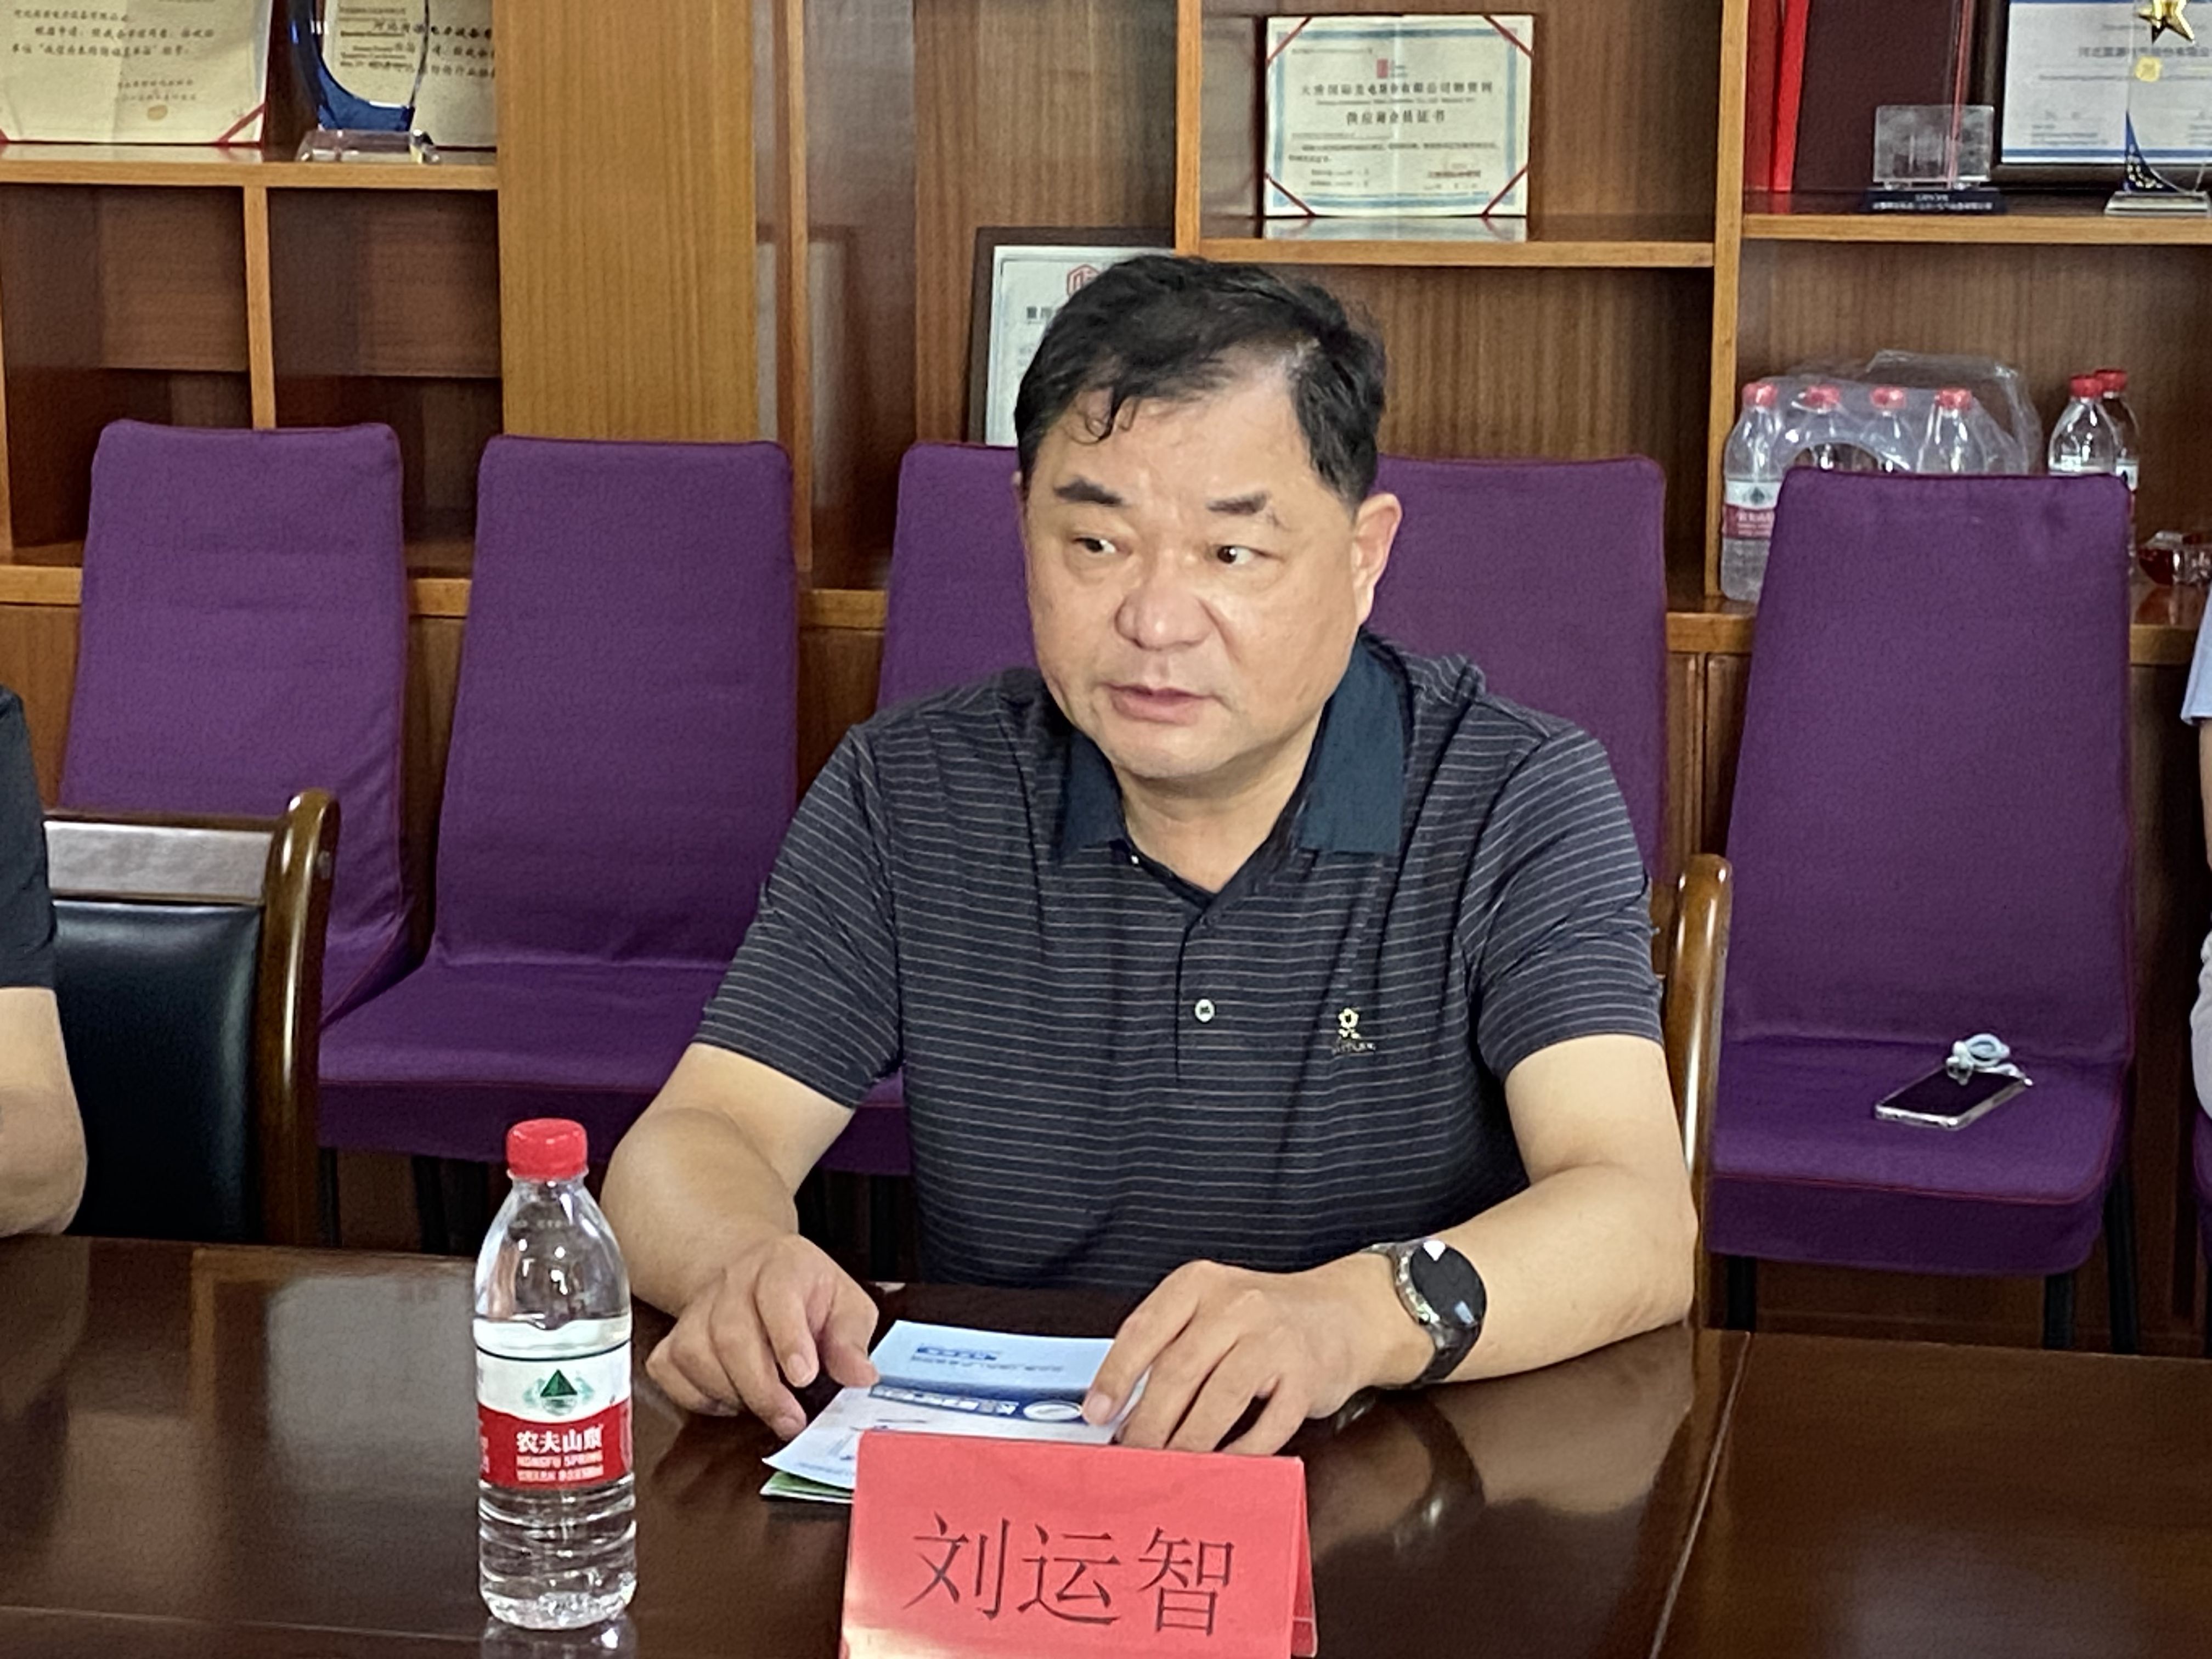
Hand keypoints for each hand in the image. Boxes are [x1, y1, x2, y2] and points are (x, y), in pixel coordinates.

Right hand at [644, 1232, 879, 1435]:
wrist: (752, 1272)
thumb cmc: (805, 1295)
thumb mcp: (846, 1304)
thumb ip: (852, 1339)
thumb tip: (860, 1377)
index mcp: (782, 1265)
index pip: (778, 1296)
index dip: (789, 1339)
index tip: (804, 1377)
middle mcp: (733, 1282)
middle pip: (732, 1335)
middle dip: (762, 1389)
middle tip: (791, 1421)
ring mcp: (697, 1309)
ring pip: (697, 1355)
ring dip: (732, 1394)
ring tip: (766, 1407)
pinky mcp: (674, 1337)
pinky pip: (670, 1372)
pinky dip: (697, 1396)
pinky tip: (729, 1398)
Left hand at [1081, 1255, 1429, 1455]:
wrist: (1346, 1314)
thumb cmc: (1262, 1321)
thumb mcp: (1209, 1312)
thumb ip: (1167, 1346)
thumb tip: (1117, 1410)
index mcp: (1199, 1284)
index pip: (1145, 1329)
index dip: (1116, 1376)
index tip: (1096, 1415)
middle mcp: (1236, 1305)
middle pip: (1178, 1370)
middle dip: (1147, 1424)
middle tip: (1128, 1460)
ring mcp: (1274, 1339)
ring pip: (1218, 1399)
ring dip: (1187, 1444)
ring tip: (1167, 1472)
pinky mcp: (1306, 1377)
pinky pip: (1266, 1426)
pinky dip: (1240, 1454)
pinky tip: (1220, 1471)